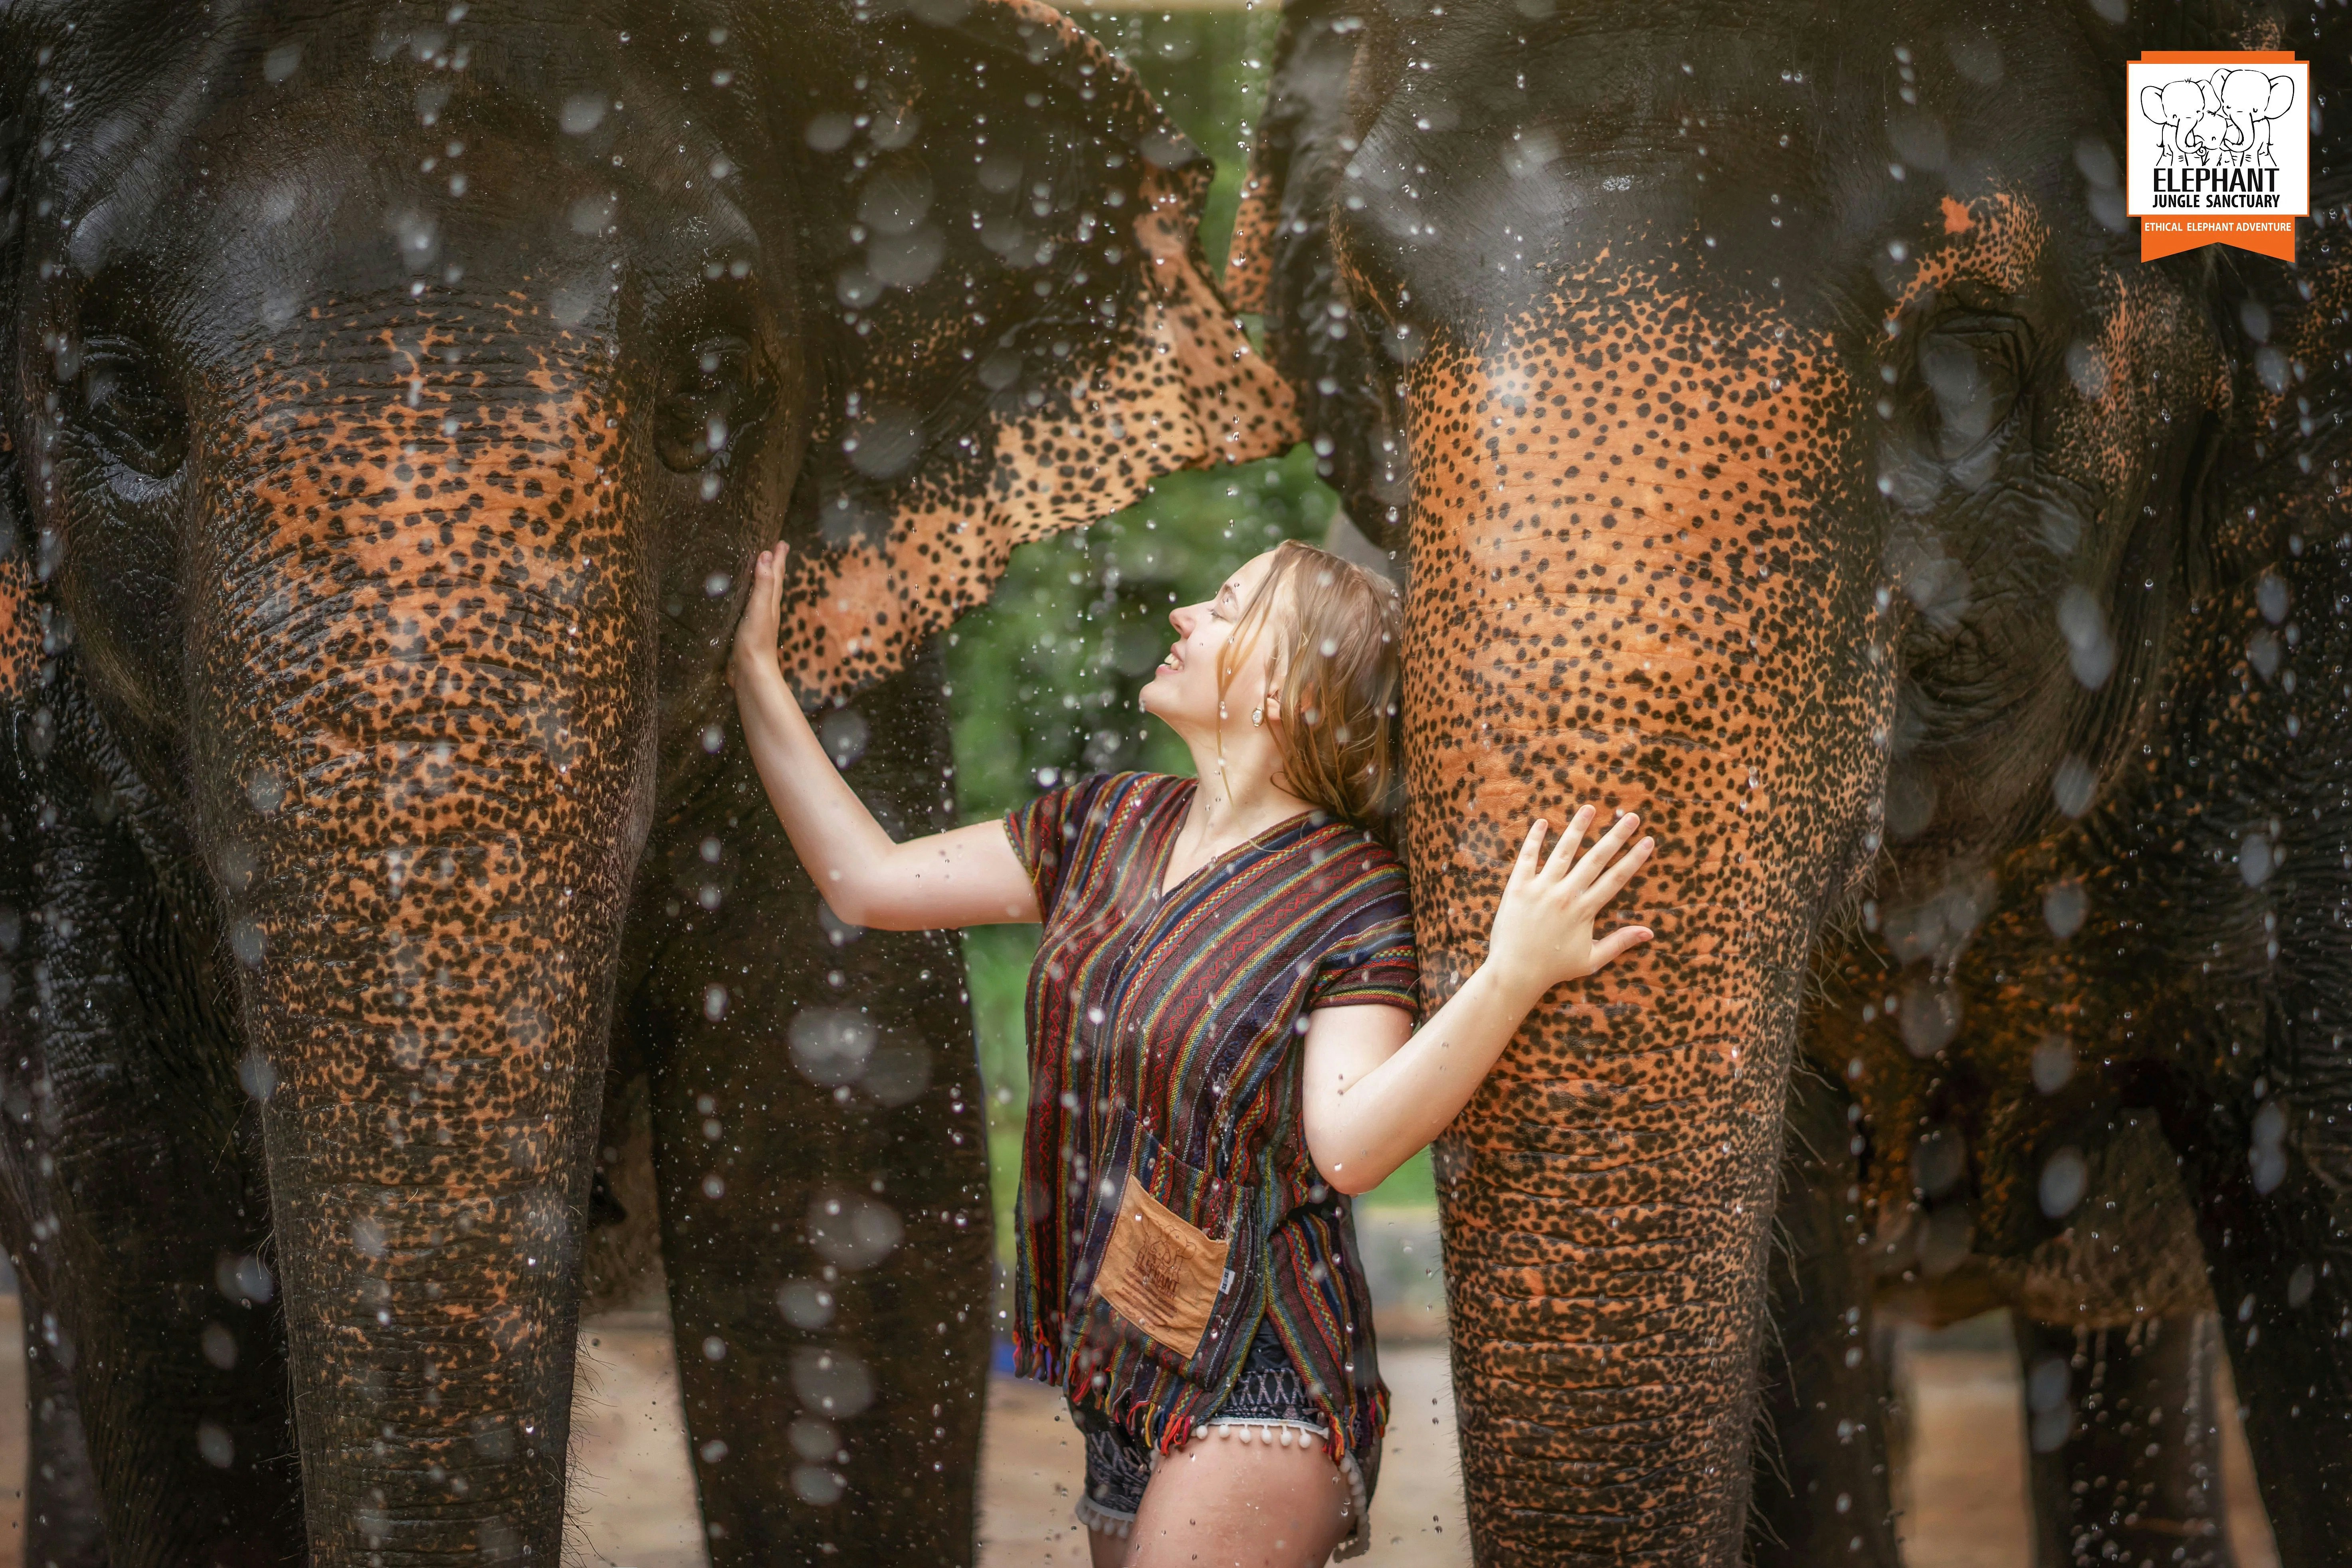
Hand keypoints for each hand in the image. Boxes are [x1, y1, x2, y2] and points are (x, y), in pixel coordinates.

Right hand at [727, 543, 788, 691]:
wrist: (752, 673)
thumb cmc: (756, 642)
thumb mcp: (760, 609)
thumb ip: (763, 585)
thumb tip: (766, 556)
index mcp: (771, 603)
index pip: (776, 575)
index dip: (778, 558)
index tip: (781, 542)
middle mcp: (767, 610)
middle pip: (773, 583)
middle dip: (774, 565)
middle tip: (776, 550)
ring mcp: (758, 621)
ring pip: (763, 595)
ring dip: (764, 580)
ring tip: (762, 570)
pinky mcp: (748, 631)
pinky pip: (751, 607)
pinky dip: (751, 598)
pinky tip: (745, 601)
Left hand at [1484, 805, 1654, 1002]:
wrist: (1514, 972)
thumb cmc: (1554, 968)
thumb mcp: (1592, 959)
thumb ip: (1620, 943)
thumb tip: (1649, 932)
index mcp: (1585, 910)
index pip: (1616, 878)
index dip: (1634, 859)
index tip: (1648, 841)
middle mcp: (1565, 895)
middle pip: (1595, 859)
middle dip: (1616, 836)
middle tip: (1632, 816)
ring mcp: (1541, 888)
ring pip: (1563, 851)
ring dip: (1577, 828)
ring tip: (1590, 808)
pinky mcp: (1518, 887)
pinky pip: (1527, 857)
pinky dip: (1534, 839)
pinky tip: (1542, 823)